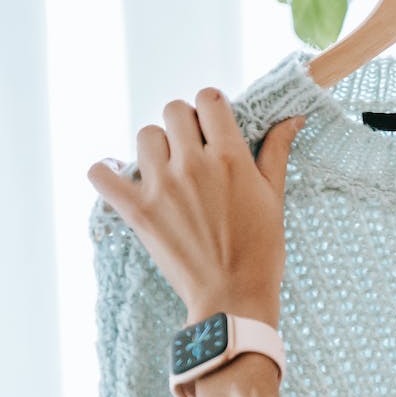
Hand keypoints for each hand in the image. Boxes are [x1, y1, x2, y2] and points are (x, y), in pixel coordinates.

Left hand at [88, 90, 304, 326]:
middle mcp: (193, 164)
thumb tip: (293, 117)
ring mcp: (162, 186)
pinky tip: (120, 177)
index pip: (209, 99)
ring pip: (145, 135)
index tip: (215, 126)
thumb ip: (277, 152)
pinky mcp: (137, 210)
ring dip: (156, 147)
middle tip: (194, 151)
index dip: (212, 108)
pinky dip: (105, 172)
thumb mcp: (275, 197)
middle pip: (174, 111)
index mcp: (231, 158)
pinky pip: (101, 174)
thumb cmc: (261, 251)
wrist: (233, 297)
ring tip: (168, 171)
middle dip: (185, 125)